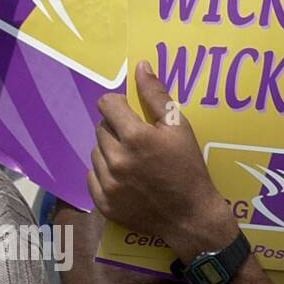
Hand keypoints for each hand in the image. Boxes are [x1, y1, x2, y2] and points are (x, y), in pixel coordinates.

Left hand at [88, 60, 238, 260]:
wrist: (191, 217)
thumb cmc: (189, 168)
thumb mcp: (179, 128)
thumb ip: (156, 95)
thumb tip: (141, 66)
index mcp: (136, 137)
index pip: (107, 104)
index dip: (119, 105)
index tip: (131, 113)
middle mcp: (117, 159)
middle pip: (101, 127)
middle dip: (116, 129)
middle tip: (138, 140)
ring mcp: (108, 183)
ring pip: (95, 151)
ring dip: (110, 151)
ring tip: (133, 160)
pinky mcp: (103, 203)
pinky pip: (92, 176)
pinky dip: (104, 174)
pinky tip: (125, 178)